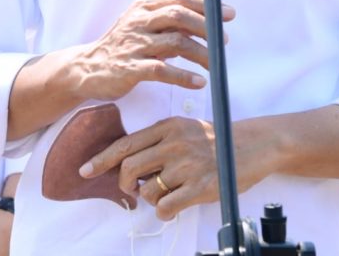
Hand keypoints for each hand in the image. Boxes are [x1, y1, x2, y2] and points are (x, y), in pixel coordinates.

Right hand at [72, 0, 233, 101]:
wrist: (88, 68)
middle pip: (178, 16)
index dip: (206, 5)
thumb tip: (207, 23)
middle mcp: (138, 22)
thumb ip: (169, 23)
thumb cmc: (123, 46)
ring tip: (215, 64)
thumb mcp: (143, 26)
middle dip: (206, 27)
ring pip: (175, 43)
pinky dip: (184, 77)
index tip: (228, 14)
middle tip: (224, 41)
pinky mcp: (130, 68)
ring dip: (201, 53)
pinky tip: (198, 83)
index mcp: (143, 7)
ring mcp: (134, 45)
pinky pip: (162, 71)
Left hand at [78, 116, 272, 220]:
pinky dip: (163, 211)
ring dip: (150, 197)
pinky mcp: (200, 186)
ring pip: (147, 190)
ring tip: (165, 193)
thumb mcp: (183, 128)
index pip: (125, 144)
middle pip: (129, 168)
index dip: (101, 159)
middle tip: (132, 189)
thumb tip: (129, 162)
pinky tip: (172, 207)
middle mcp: (174, 144)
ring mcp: (187, 165)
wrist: (253, 145)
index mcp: (167, 127)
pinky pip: (166, 206)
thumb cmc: (214, 140)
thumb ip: (157, 141)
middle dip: (125, 183)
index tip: (84, 170)